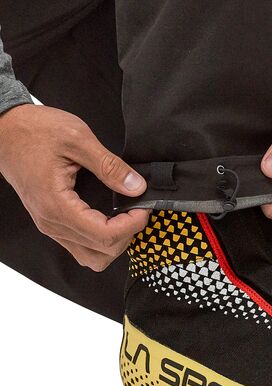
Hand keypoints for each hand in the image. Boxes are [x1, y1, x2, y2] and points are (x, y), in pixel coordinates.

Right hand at [0, 104, 149, 270]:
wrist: (6, 130)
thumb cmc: (35, 131)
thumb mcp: (78, 140)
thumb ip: (110, 166)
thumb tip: (136, 187)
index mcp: (56, 205)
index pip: (104, 236)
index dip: (132, 226)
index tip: (144, 207)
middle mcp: (51, 222)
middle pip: (100, 253)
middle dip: (127, 235)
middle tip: (138, 210)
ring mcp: (50, 224)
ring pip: (90, 256)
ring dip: (114, 242)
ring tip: (127, 217)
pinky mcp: (51, 221)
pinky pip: (80, 245)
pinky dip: (101, 239)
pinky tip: (111, 218)